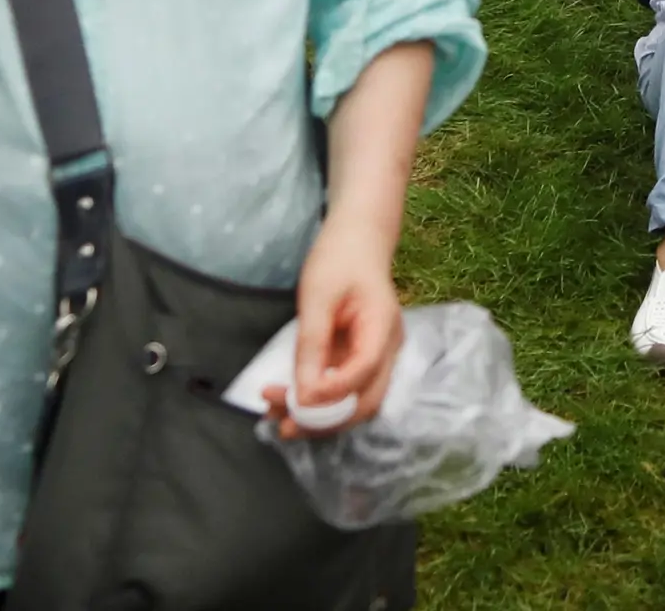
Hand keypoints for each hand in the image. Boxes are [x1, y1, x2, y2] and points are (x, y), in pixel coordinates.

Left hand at [272, 224, 402, 441]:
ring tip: (277, 418)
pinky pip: (344, 389)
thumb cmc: (338, 258)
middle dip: (326, 420)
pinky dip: (319, 402)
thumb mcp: (318, 295)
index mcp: (382, 327)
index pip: (364, 372)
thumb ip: (312, 344)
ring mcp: (377, 355)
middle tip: (285, 425)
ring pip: (355, 401)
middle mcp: (387, 348)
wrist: (357, 238)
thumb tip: (303, 394)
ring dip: (320, 417)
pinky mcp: (361, 358)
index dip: (332, 392)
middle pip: (366, 401)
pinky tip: (289, 403)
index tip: (294, 398)